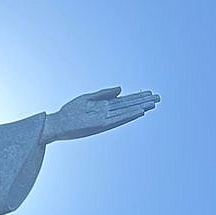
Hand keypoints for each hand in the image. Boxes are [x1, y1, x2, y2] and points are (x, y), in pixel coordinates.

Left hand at [43, 88, 159, 142]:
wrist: (56, 124)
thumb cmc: (69, 113)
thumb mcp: (87, 98)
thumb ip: (104, 94)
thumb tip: (121, 89)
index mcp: (104, 107)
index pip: (125, 101)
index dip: (137, 97)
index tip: (150, 93)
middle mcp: (106, 113)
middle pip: (128, 106)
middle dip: (143, 101)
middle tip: (159, 98)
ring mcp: (103, 119)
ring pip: (126, 112)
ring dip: (139, 107)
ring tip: (153, 103)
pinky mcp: (99, 125)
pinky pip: (117, 119)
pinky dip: (128, 115)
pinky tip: (138, 112)